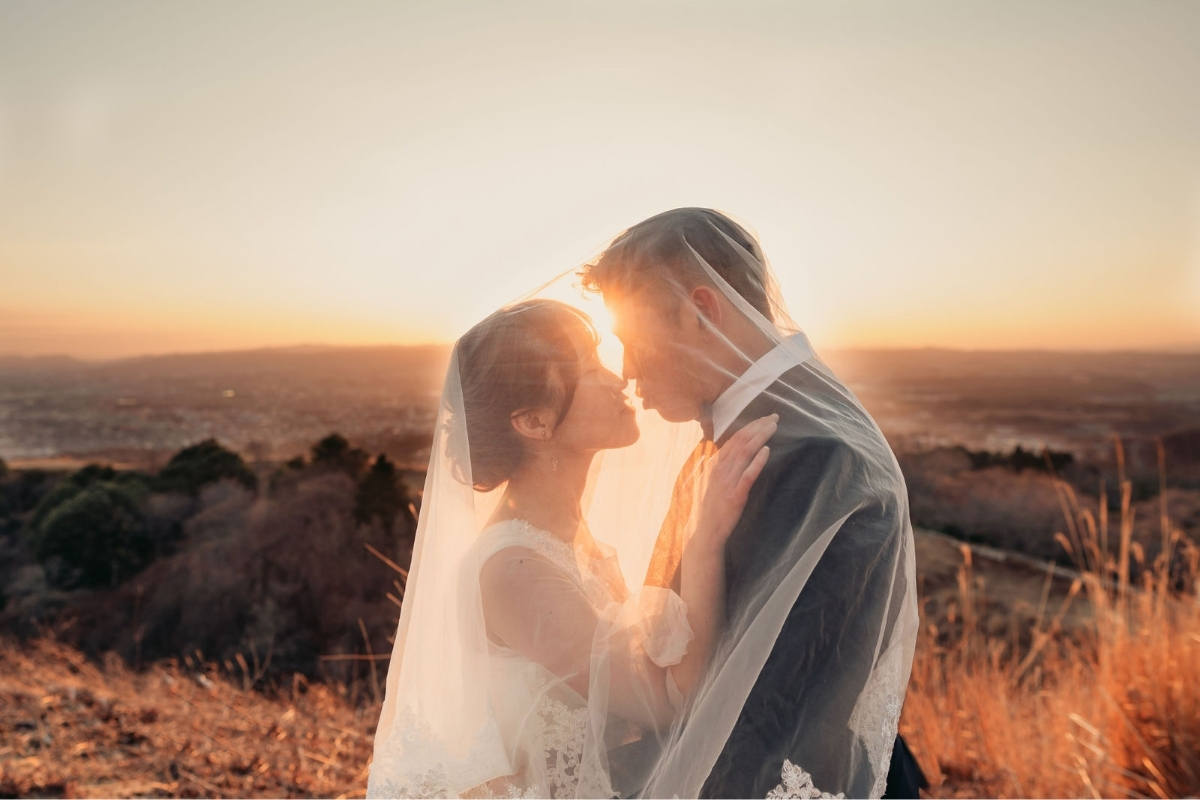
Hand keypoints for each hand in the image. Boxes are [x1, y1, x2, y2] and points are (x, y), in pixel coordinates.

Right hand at [691, 413, 777, 556]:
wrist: (705, 531)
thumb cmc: (711, 507)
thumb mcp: (714, 482)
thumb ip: (724, 467)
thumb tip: (736, 455)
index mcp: (716, 464)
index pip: (735, 439)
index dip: (750, 427)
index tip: (764, 419)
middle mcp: (720, 469)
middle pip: (741, 441)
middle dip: (758, 427)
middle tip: (774, 417)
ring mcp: (727, 481)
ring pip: (745, 453)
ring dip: (760, 437)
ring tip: (773, 427)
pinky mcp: (735, 495)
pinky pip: (748, 475)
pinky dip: (757, 461)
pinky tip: (767, 451)